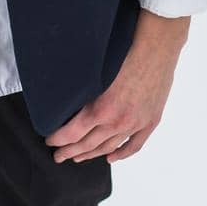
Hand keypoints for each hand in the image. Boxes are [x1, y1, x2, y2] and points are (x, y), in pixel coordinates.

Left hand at [44, 10, 188, 164]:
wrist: (156, 48)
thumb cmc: (124, 52)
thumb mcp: (95, 74)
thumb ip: (83, 94)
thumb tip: (65, 103)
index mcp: (101, 109)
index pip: (72, 134)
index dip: (59, 140)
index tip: (50, 140)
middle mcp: (117, 121)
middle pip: (88, 144)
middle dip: (70, 152)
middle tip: (58, 155)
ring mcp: (135, 123)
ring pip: (109, 147)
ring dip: (91, 154)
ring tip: (78, 157)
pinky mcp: (150, 121)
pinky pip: (134, 145)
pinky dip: (121, 153)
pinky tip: (110, 158)